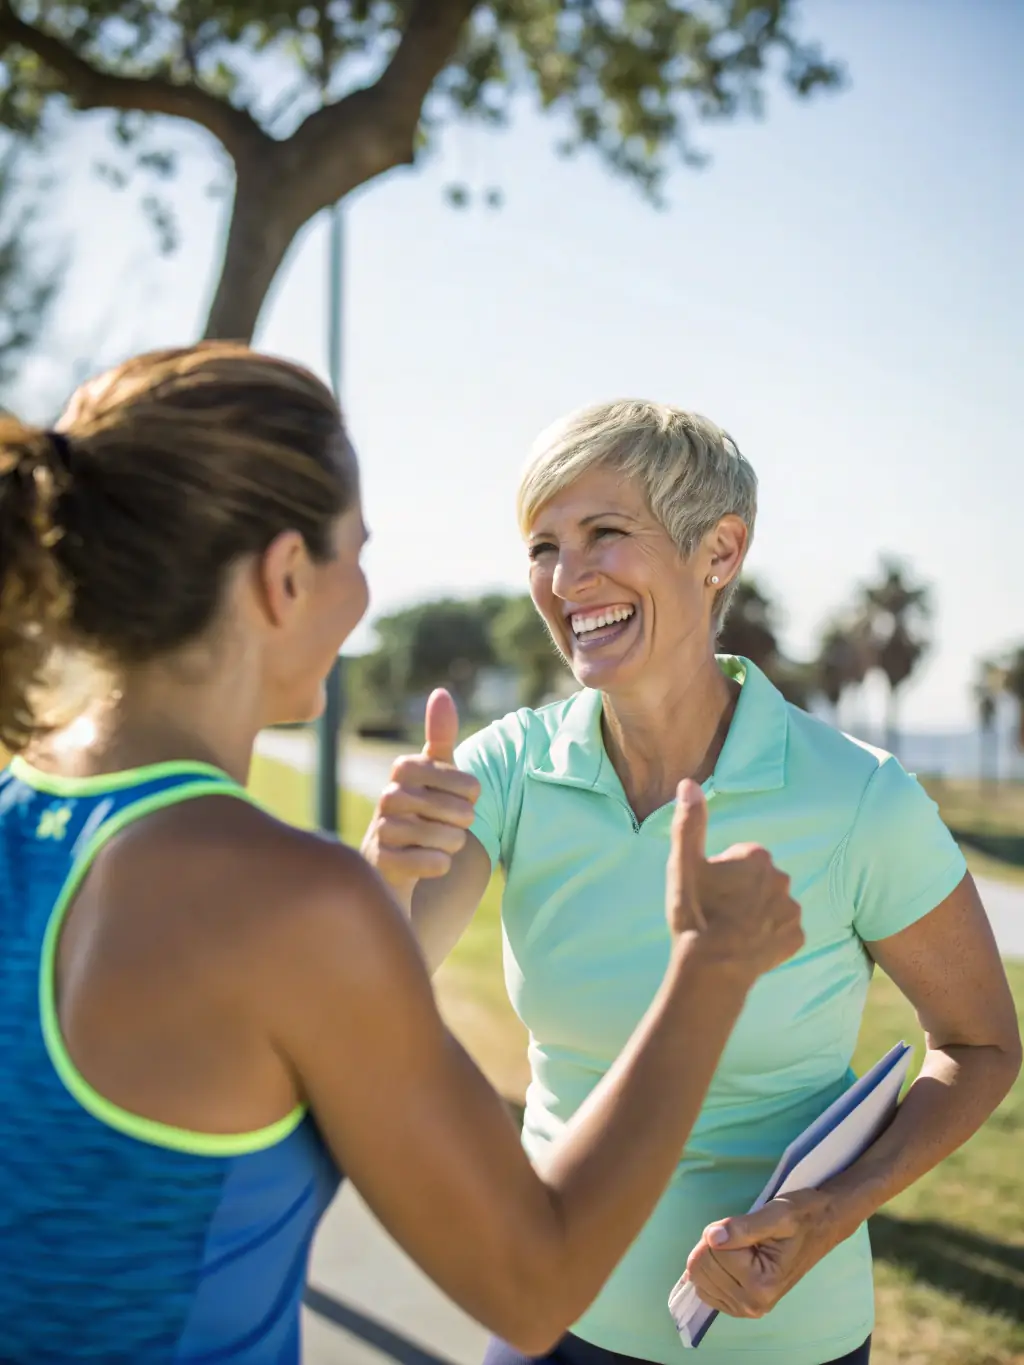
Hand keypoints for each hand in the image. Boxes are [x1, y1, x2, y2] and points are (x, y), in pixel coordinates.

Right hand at [361, 689, 480, 910]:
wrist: (388, 862)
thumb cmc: (418, 810)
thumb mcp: (432, 773)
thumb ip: (439, 736)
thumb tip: (441, 692)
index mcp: (404, 769)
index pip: (468, 784)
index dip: (472, 796)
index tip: (459, 798)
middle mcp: (388, 795)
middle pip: (460, 813)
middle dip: (462, 825)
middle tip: (446, 826)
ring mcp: (382, 830)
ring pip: (448, 839)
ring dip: (451, 846)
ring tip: (436, 843)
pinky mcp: (382, 862)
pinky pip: (434, 864)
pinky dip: (439, 866)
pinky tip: (425, 862)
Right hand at [667, 780, 803, 977]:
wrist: (712, 967)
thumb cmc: (696, 912)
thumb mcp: (683, 863)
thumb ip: (690, 822)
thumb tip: (690, 783)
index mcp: (757, 857)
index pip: (740, 856)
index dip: (721, 873)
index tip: (708, 891)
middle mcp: (782, 878)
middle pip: (758, 880)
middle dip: (742, 891)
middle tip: (718, 911)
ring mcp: (791, 910)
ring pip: (771, 904)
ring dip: (756, 913)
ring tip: (730, 931)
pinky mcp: (796, 938)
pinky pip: (782, 931)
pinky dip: (768, 936)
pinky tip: (747, 945)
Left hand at [682, 1190, 836, 1318]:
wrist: (823, 1226)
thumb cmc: (803, 1216)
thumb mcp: (777, 1214)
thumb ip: (743, 1227)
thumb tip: (712, 1238)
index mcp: (762, 1284)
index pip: (711, 1252)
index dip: (723, 1231)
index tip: (746, 1227)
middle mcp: (753, 1304)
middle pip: (701, 1267)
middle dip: (715, 1244)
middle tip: (744, 1237)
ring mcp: (746, 1309)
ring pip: (700, 1278)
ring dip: (714, 1256)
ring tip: (742, 1248)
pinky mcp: (741, 1307)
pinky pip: (706, 1290)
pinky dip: (713, 1270)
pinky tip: (733, 1262)